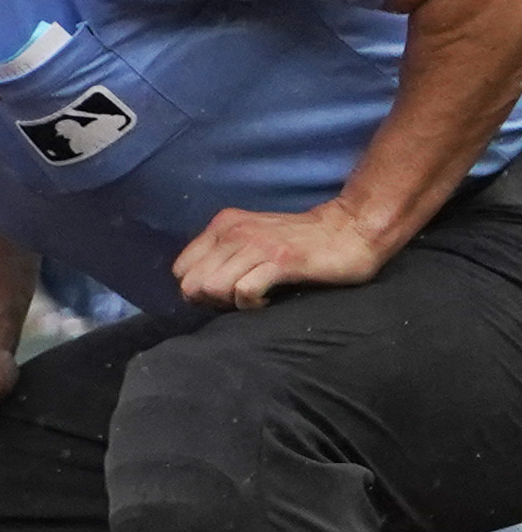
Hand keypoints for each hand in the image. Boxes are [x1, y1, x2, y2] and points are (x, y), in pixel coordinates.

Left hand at [174, 200, 391, 310]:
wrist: (351, 229)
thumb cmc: (301, 242)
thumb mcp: (252, 240)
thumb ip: (224, 255)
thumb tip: (199, 290)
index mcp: (222, 226)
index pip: (181, 269)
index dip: (196, 289)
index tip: (221, 295)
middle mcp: (233, 232)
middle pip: (191, 283)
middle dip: (209, 301)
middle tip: (236, 301)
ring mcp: (256, 245)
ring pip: (212, 287)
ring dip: (229, 303)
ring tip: (253, 300)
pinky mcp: (281, 261)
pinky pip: (243, 291)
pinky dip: (250, 305)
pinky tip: (266, 301)